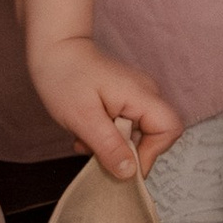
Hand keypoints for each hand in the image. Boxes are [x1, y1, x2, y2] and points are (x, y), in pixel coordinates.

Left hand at [28, 34, 183, 178]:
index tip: (122, 164)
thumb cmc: (65, 76)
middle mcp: (145, 94)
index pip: (169, 129)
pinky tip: (85, 133)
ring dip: (111, 146)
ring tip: (85, 140)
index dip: (151, 153)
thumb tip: (130, 173)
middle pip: (154, 136)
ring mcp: (135, 96)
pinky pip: (125, 127)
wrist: (52, 48)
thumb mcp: (83, 118)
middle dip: (125, 152)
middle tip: (95, 150)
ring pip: (136, 135)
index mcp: (141, 95)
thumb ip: (109, 146)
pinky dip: (106, 137)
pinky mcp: (124, 100)